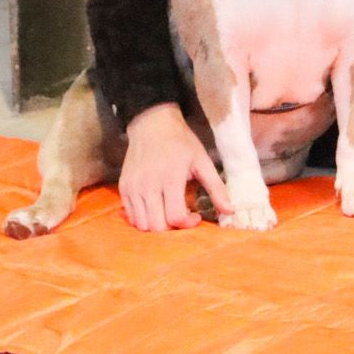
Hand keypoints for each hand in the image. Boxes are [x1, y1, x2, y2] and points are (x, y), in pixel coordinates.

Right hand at [119, 103, 230, 231]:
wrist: (152, 124)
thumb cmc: (181, 143)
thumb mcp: (202, 161)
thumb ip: (216, 188)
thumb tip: (230, 211)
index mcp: (170, 178)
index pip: (174, 217)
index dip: (187, 224)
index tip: (195, 215)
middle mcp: (148, 185)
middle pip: (156, 226)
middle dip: (172, 228)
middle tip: (182, 216)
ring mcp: (133, 187)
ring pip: (142, 224)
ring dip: (157, 225)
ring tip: (168, 213)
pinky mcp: (124, 188)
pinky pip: (131, 216)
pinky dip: (144, 219)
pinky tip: (156, 208)